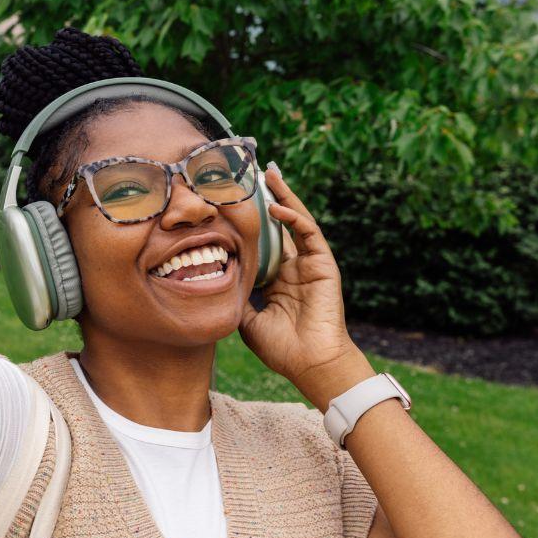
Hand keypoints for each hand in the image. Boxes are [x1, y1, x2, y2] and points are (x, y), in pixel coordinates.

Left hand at [238, 166, 369, 398]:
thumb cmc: (282, 348)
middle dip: (268, 199)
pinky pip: (308, 233)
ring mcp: (310, 264)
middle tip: (252, 174)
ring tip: (269, 174)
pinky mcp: (324, 264)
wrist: (310, 364)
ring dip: (284, 196)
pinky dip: (293, 217)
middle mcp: (294, 268)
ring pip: (296, 221)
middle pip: (279, 225)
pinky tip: (277, 206)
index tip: (232, 203)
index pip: (262, 242)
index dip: (249, 223)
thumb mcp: (247, 318)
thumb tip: (213, 277)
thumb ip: (236, 295)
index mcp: (277, 280)